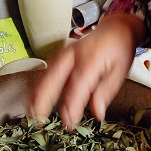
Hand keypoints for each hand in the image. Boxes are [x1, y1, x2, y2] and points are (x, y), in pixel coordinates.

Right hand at [27, 13, 145, 130]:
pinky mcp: (61, 55)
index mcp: (91, 59)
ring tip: (30, 111)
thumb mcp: (119, 72)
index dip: (71, 104)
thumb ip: (106, 92)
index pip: (77, 85)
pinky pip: (46, 70)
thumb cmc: (119, 51)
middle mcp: (74, 54)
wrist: (116, 28)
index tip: (69, 122)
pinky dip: (38, 84)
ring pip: (46, 73)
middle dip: (44, 98)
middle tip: (38, 118)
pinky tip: (34, 97)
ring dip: (37, 92)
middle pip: (54, 76)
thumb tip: (97, 113)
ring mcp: (65, 53)